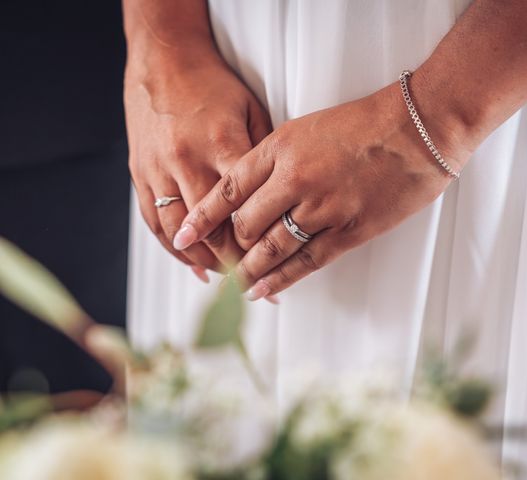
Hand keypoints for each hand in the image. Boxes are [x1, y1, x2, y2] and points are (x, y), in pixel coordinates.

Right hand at [125, 51, 270, 278]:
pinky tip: (192, 265)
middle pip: (211, 227)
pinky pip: (154, 221)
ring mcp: (159, 169)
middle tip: (250, 281)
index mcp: (222, 144)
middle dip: (232, 260)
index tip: (269, 261)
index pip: (242, 208)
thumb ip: (263, 156)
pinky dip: (173, 249)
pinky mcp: (140, 173)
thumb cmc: (214, 85)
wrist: (165, 60)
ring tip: (224, 280)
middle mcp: (187, 160)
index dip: (256, 241)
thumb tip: (280, 196)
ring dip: (202, 260)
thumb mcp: (252, 111)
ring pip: (179, 231)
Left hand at [172, 80, 470, 295]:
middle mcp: (294, 180)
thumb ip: (276, 159)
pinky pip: (306, 262)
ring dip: (248, 271)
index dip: (202, 218)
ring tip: (234, 287)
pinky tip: (262, 291)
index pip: (227, 190)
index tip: (184, 236)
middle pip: (244, 224)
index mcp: (280, 148)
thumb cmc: (365, 123)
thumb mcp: (307, 128)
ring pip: (270, 248)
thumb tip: (251, 195)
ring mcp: (321, 207)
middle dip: (228, 248)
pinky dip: (280, 280)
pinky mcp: (349, 230)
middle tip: (217, 265)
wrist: (417, 128)